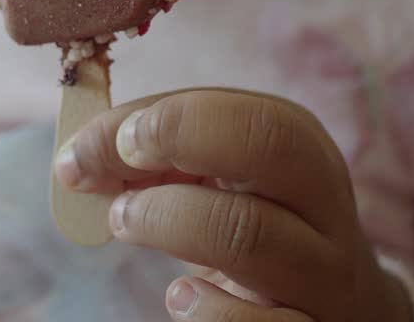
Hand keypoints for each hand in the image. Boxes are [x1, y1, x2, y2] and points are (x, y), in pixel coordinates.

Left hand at [54, 89, 413, 321]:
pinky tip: (181, 298)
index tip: (107, 140)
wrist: (336, 309)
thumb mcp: (217, 181)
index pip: (244, 112)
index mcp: (300, 149)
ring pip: (252, 235)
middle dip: (178, 140)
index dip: (170, 118)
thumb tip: (78, 160)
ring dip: (167, 222)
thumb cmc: (250, 225)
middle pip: (272, 145)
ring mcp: (325, 274)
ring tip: (126, 223)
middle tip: (117, 167)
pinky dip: (213, 311)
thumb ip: (156, 159)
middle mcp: (324, 205)